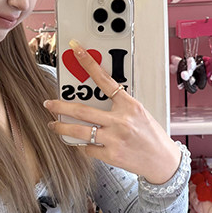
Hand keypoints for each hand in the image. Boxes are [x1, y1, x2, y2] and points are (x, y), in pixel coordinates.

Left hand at [45, 40, 181, 183]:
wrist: (163, 161)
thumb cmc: (151, 136)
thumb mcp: (139, 113)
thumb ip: (119, 105)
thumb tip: (95, 98)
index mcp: (130, 105)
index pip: (105, 80)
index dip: (89, 64)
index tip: (76, 51)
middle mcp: (121, 121)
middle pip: (82, 110)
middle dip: (60, 106)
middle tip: (48, 104)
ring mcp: (115, 139)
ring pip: (79, 131)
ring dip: (62, 128)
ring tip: (53, 125)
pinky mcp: (111, 155)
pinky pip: (88, 148)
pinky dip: (82, 145)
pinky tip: (81, 143)